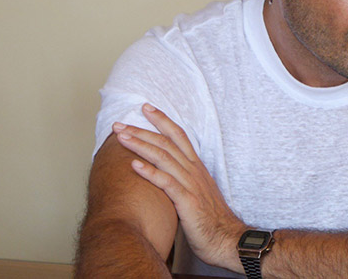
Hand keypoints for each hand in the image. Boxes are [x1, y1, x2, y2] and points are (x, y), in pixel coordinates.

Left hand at [113, 104, 245, 269]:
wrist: (227, 239)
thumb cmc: (210, 219)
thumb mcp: (198, 192)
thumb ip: (184, 179)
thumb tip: (166, 173)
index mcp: (196, 167)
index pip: (179, 136)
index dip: (163, 120)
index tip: (146, 108)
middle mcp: (194, 171)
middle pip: (167, 143)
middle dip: (142, 130)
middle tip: (120, 123)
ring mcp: (191, 185)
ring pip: (164, 158)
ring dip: (141, 145)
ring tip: (122, 137)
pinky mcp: (187, 201)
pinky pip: (167, 183)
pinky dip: (150, 172)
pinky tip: (134, 165)